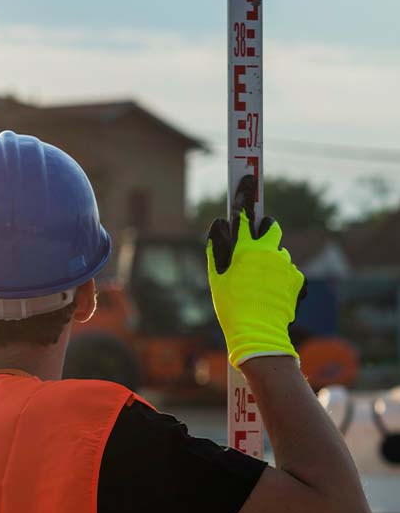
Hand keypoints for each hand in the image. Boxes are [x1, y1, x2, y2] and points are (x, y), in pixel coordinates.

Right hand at [206, 202, 305, 368]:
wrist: (257, 331)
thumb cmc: (232, 305)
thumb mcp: (216, 278)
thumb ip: (218, 249)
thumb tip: (220, 227)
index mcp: (246, 249)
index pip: (246, 216)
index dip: (245, 198)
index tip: (249, 182)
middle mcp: (269, 252)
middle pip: (272, 227)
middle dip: (266, 229)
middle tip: (255, 244)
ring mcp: (286, 265)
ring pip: (279, 253)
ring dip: (271, 260)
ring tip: (259, 282)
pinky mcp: (297, 279)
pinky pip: (288, 272)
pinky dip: (281, 278)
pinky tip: (270, 293)